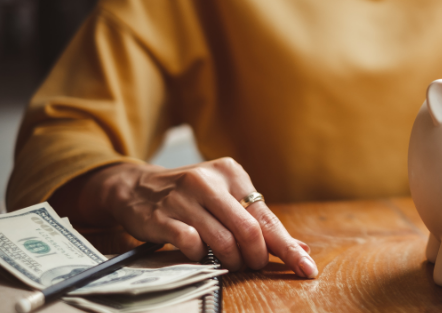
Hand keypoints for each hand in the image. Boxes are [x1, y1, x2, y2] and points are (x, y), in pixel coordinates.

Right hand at [50, 158, 317, 276]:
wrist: (135, 187)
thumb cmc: (191, 196)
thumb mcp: (225, 198)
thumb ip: (259, 222)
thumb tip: (301, 247)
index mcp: (231, 173)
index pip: (267, 216)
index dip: (288, 247)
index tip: (306, 267)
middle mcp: (208, 181)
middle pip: (249, 229)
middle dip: (258, 256)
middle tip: (255, 265)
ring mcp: (184, 198)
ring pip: (224, 241)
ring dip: (232, 260)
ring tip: (230, 262)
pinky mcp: (163, 217)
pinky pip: (193, 245)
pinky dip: (202, 257)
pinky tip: (200, 253)